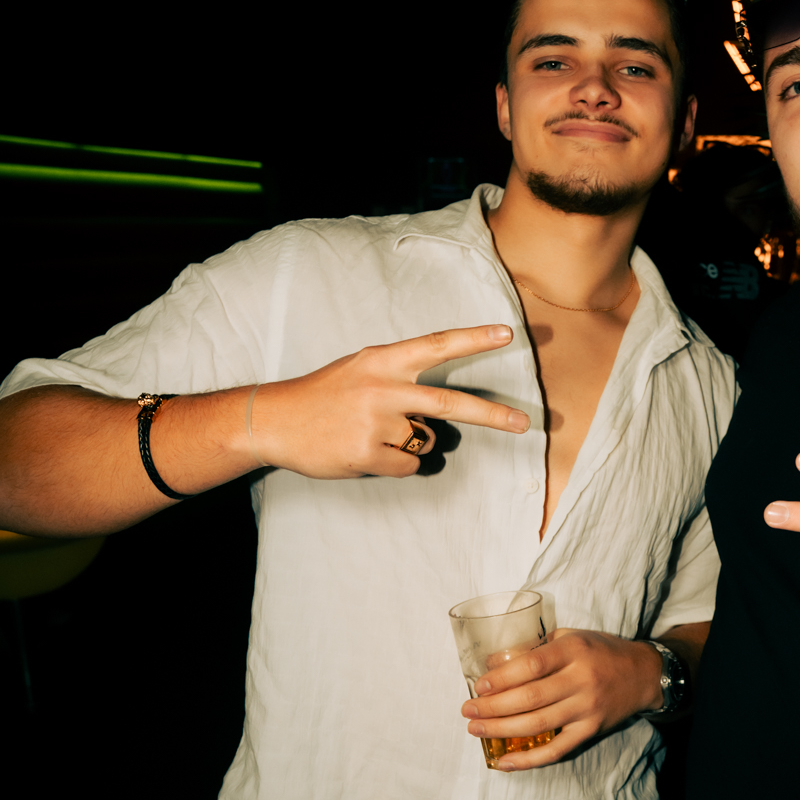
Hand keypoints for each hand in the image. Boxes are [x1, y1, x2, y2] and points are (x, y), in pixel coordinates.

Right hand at [246, 328, 528, 478]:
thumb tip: (438, 409)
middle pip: (451, 404)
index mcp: (383, 361)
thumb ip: (398, 377)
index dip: (473, 340)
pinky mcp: (367, 453)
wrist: (275, 421)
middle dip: (492, 416)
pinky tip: (364, 451)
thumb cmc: (324, 395)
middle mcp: (384, 388)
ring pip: (424, 441)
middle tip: (524, 424)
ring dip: (408, 444)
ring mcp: (376, 422)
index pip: (436, 345)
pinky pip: (405, 465)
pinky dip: (392, 464)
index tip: (507, 334)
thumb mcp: (360, 369)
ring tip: (370, 434)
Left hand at [461, 629, 663, 769]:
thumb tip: (493, 664)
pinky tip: (504, 761)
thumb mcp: (571, 637)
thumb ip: (536, 648)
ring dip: (502, 730)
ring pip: (538, 725)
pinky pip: (556, 750)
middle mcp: (581, 680)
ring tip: (476, 729)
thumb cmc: (600, 652)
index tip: (479, 686)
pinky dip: (528, 759)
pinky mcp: (590, 730)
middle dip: (493, 707)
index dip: (502, 678)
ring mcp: (587, 708)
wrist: (643, 674)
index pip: (532, 666)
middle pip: (530, 698)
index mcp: (574, 651)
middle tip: (468, 710)